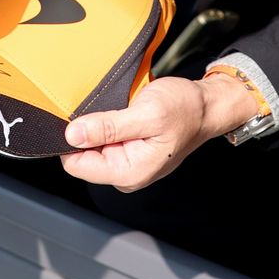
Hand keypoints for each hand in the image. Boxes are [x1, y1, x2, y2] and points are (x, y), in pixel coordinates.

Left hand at [58, 73, 258, 190]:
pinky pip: (103, 138)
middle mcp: (124, 173)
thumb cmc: (185, 109)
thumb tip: (72, 135)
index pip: (76, 164)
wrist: (206, 106)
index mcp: (129, 172)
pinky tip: (122, 112)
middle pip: (81, 154)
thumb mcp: (147, 113)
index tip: (83, 116)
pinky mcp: (127, 150)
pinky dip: (106, 122)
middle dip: (88, 130)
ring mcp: (125, 162)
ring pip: (91, 144)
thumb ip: (108, 126)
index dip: (72, 139)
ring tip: (120, 109)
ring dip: (98, 124)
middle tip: (111, 110)